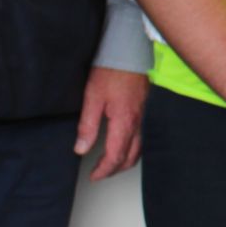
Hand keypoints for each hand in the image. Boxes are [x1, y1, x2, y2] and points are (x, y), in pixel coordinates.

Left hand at [74, 67, 146, 181]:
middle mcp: (137, 122)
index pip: (116, 156)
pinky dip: (132, 148)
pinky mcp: (144, 109)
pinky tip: (123, 143)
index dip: (104, 170)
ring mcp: (143, 116)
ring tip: (110, 162)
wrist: (129, 50)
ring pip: (139, 148)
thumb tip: (81, 148)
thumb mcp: (92, 97)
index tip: (94, 176)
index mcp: (124, 122)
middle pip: (130, 157)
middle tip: (100, 173)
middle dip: (114, 169)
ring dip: (124, 160)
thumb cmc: (112, 70)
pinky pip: (142, 136)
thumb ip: (87, 126)